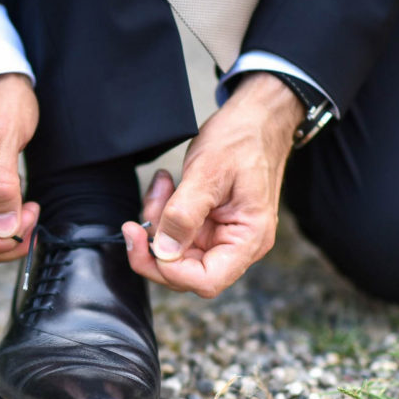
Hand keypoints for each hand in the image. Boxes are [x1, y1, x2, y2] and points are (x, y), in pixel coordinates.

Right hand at [0, 73, 39, 265]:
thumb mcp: (1, 136)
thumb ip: (0, 185)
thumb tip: (3, 229)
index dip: (4, 241)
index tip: (30, 214)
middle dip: (8, 239)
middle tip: (33, 210)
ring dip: (7, 231)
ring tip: (26, 201)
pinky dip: (3, 220)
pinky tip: (16, 198)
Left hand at [121, 72, 304, 297]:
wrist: (257, 118)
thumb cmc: (242, 140)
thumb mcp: (208, 173)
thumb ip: (183, 215)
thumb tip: (163, 253)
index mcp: (249, 239)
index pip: (206, 280)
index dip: (169, 270)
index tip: (144, 241)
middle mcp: (238, 246)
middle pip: (185, 273)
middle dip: (156, 246)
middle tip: (140, 215)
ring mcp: (223, 237)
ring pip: (176, 253)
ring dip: (158, 224)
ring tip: (161, 187)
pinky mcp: (210, 226)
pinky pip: (177, 232)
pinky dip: (164, 213)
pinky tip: (165, 186)